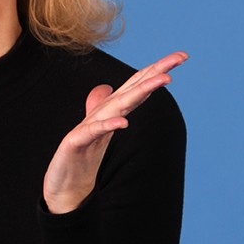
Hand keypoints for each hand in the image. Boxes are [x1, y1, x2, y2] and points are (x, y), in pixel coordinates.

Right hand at [43, 51, 187, 213]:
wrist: (61, 187)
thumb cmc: (79, 158)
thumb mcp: (97, 132)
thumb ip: (105, 110)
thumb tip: (106, 89)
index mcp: (109, 112)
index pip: (136, 86)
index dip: (157, 70)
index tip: (182, 57)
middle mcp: (100, 114)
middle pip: (131, 89)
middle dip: (155, 73)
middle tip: (179, 58)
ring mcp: (87, 129)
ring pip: (117, 105)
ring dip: (139, 91)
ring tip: (162, 81)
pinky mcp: (74, 144)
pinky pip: (92, 133)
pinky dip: (107, 126)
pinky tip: (123, 123)